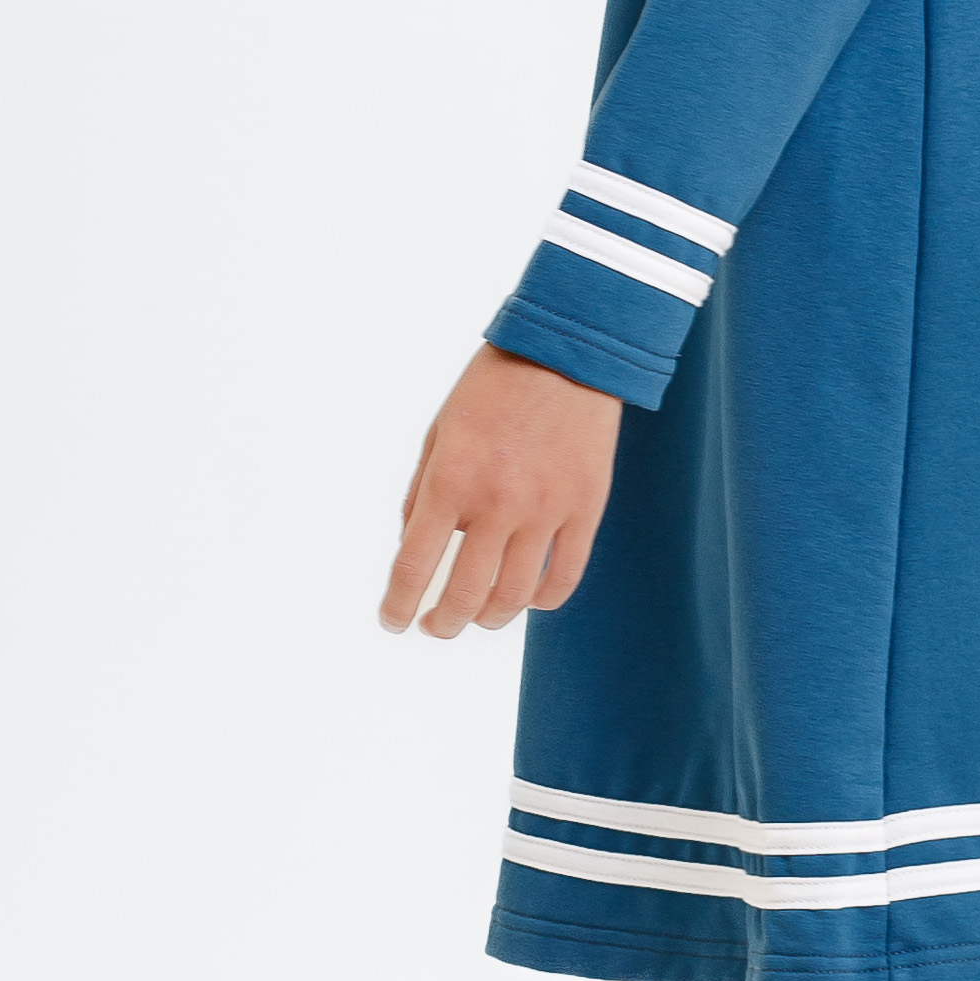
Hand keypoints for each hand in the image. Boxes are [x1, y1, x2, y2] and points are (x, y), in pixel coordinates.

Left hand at [380, 348, 622, 636]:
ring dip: (490, 618)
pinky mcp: (585, 509)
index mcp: (451, 481)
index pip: (415, 564)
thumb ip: (421, 491)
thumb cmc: (495, 387)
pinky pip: (564, 575)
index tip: (394, 620)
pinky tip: (528, 600)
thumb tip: (412, 543)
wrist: (567, 354)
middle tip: (435, 626)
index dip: (399, 604)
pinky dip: (543, 600)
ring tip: (479, 618)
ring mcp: (546, 510)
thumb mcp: (439, 431)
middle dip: (443, 622)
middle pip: (465, 593)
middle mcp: (497, 503)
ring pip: (515, 594)